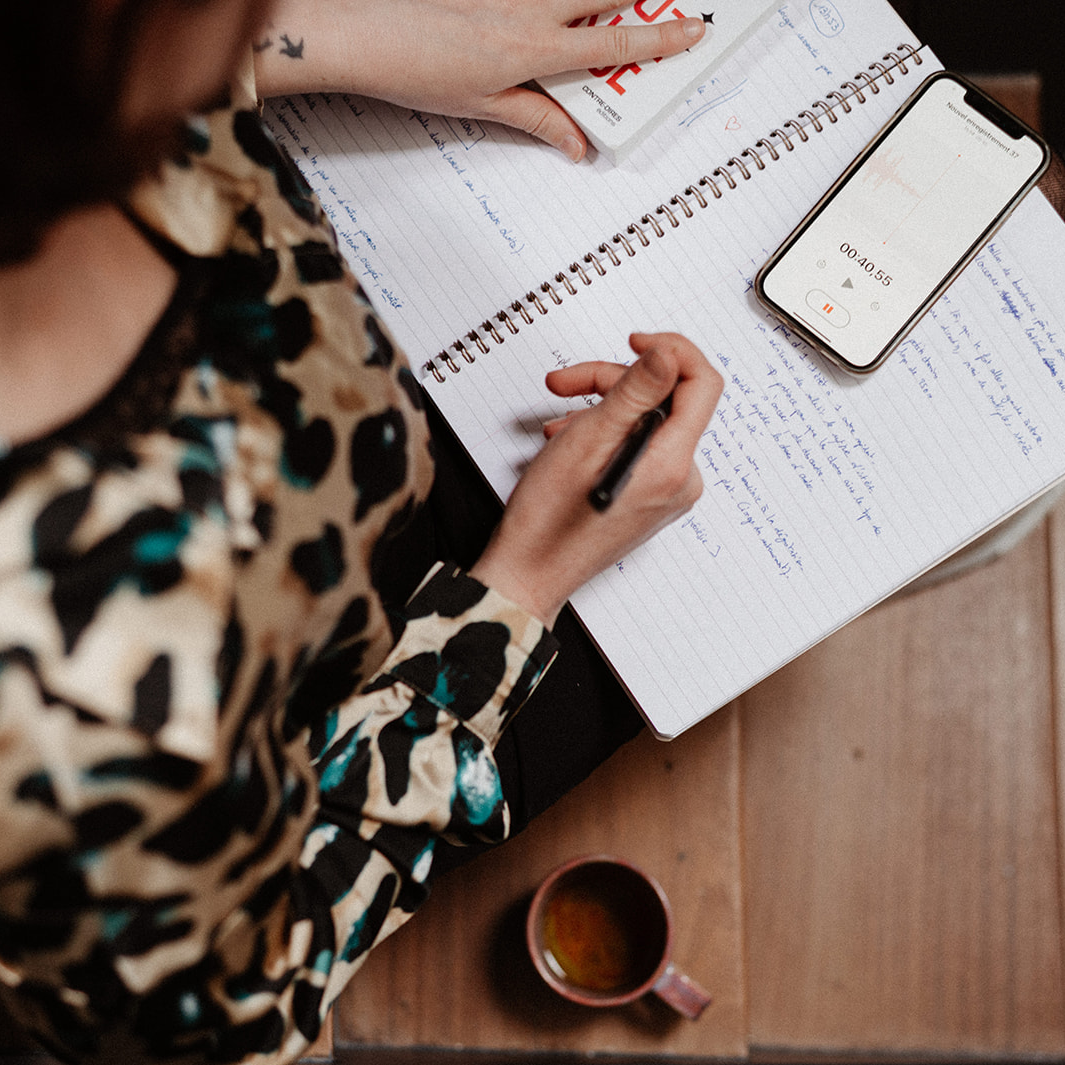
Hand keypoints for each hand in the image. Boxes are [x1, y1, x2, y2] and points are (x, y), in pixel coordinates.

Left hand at [254, 0, 705, 159]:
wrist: (358, 31)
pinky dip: (553, 0)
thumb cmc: (413, 69)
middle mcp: (529, 6)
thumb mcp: (484, 106)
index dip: (659, 40)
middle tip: (658, 7)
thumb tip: (576, 142)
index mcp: (534, 49)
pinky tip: (559, 10)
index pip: (614, 44)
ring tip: (608, 9)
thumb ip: (538, 118)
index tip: (691, 30)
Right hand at [469, 332, 721, 626]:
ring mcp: (667, 492)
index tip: (636, 342)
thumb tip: (668, 355)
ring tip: (559, 423)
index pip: (702, 384)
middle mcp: (680, 480)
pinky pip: (639, 447)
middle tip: (567, 382)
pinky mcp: (651, 498)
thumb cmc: (550, 520)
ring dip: (602, 410)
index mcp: (672, 464)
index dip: (671, 351)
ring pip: (646, 422)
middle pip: (666, 401)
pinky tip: (570, 441)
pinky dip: (605, 435)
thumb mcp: (589, 439)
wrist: (531, 572)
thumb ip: (636, 391)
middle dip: (616, 383)